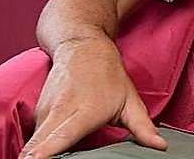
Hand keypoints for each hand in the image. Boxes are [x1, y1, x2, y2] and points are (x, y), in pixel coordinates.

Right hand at [20, 36, 166, 157]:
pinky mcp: (36, 114)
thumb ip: (142, 127)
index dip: (45, 153)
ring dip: (37, 155)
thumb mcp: (129, 99)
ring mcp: (43, 112)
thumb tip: (160, 146)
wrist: (82, 45)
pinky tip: (44, 156)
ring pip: (33, 144)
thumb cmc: (107, 74)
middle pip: (37, 146)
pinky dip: (38, 148)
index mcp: (83, 112)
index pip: (59, 138)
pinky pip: (35, 138)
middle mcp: (58, 112)